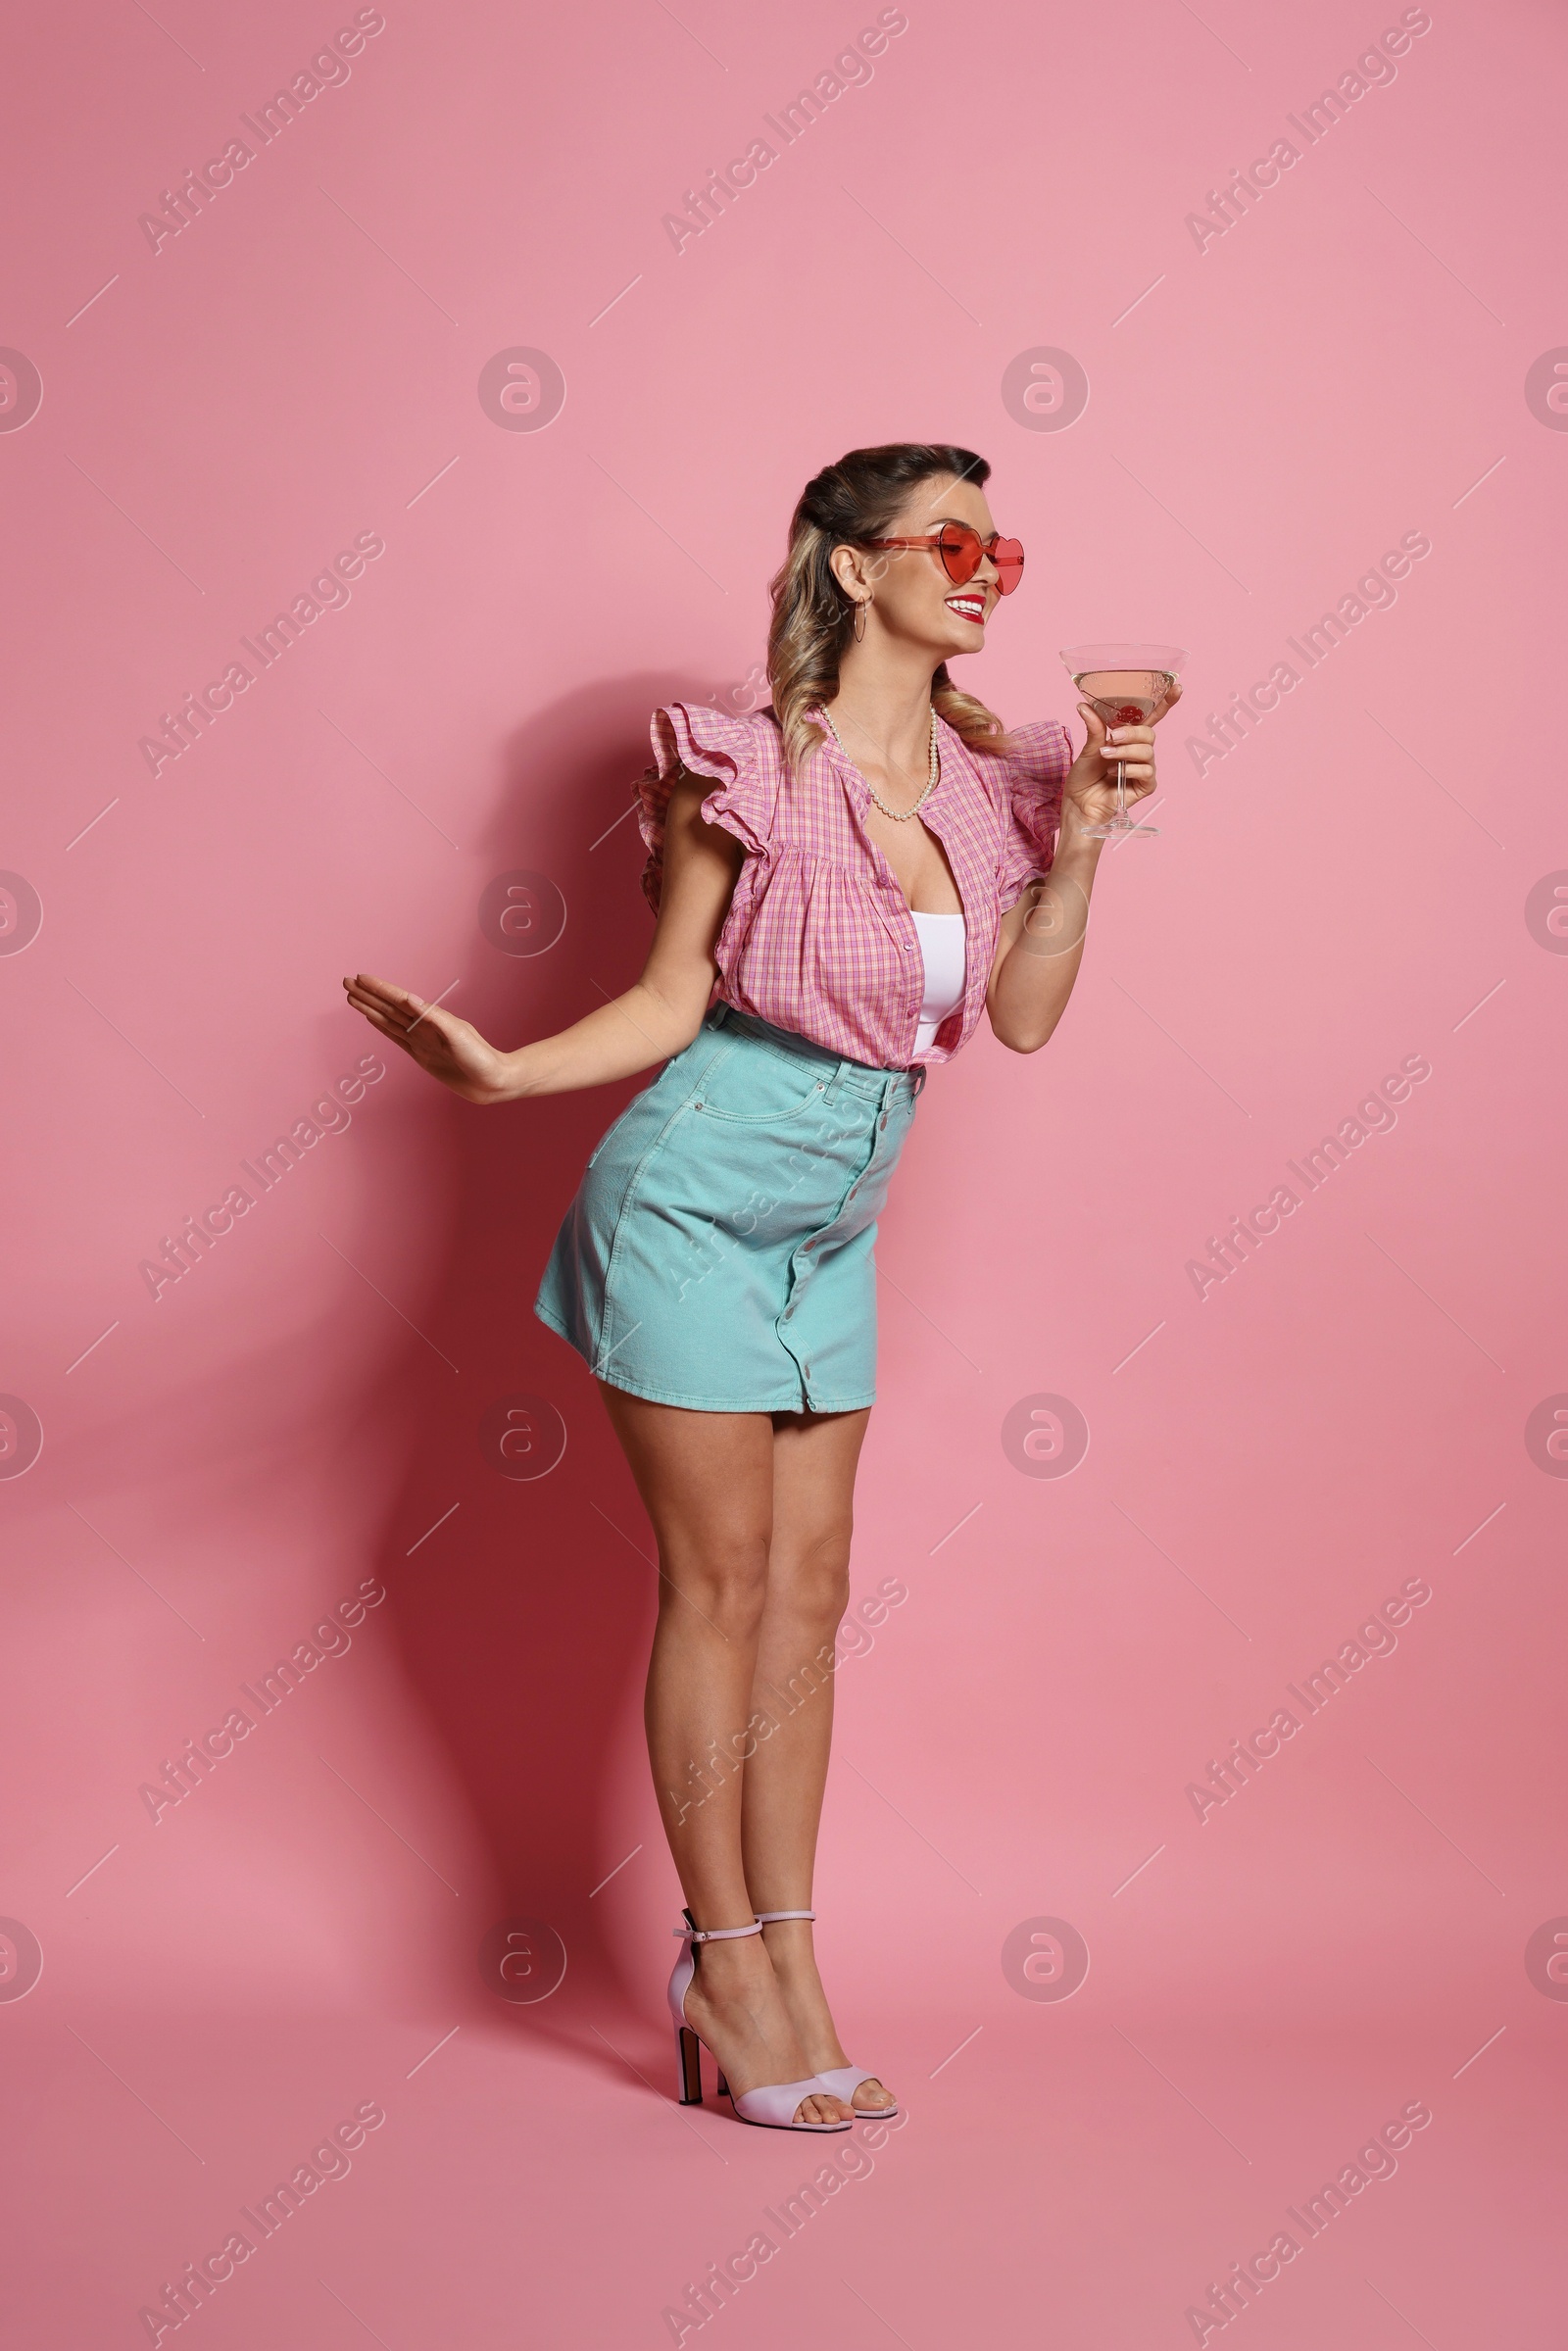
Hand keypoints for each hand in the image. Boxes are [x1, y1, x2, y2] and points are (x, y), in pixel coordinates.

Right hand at [342, 974, 510, 1102]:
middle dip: (367, 995)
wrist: (493, 1082)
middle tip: (346, 982)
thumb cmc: (481, 1058)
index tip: (360, 978)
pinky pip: (396, 1037)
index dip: (379, 989)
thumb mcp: (458, 1035)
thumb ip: (432, 1017)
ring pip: (388, 1020)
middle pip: (389, 1006)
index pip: (398, 1000)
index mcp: (432, 1017)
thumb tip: (409, 999)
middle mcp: (424, 1026)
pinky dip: (382, 1027)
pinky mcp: (421, 1054)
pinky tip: (372, 1019)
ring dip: (370, 1008)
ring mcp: (421, 1040)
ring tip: (352, 997)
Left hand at [1062, 678, 1180, 833]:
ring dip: (1126, 752)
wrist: (1079, 803)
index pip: (1152, 717)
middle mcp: (1139, 751)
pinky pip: (1147, 772)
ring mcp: (1144, 768)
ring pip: (1147, 752)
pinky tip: (1114, 773)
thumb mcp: (1088, 748)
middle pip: (1149, 733)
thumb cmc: (1084, 777)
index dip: (1166, 702)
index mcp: (1128, 737)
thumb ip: (1094, 728)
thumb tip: (1083, 705)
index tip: (1178, 687)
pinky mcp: (1145, 786)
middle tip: (1112, 738)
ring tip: (1107, 756)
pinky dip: (1130, 770)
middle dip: (1132, 733)